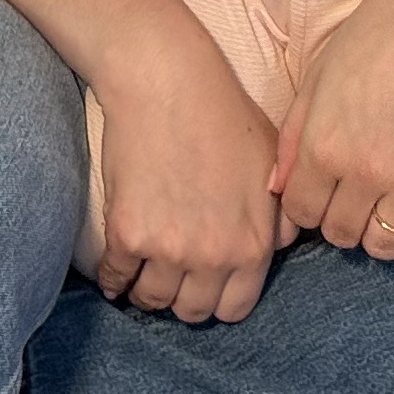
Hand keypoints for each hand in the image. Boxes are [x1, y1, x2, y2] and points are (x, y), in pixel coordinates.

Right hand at [87, 35, 281, 323]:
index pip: (235, 308)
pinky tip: (112, 272)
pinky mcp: (127, 234)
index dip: (219, 299)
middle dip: (182, 299)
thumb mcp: (273, 164)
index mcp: (254, 244)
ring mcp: (169, 248)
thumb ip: (282, 213)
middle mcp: (214, 256)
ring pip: (152, 300)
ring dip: (145, 292)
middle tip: (171, 279)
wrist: (166, 82)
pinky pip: (114, 277)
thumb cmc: (222, 113)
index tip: (204, 286)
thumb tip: (280, 246)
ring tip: (141, 276)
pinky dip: (111, 279)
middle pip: (193, 312)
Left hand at [271, 0, 393, 262]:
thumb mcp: (318, 78)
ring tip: (387, 204)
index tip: (323, 194)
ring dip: (381, 231)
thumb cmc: (376, 32)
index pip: (302, 215)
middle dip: (342, 221)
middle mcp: (363, 171)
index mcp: (322, 146)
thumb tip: (276, 188)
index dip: (309, 208)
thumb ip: (292, 137)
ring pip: (385, 245)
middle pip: (341, 235)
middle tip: (356, 198)